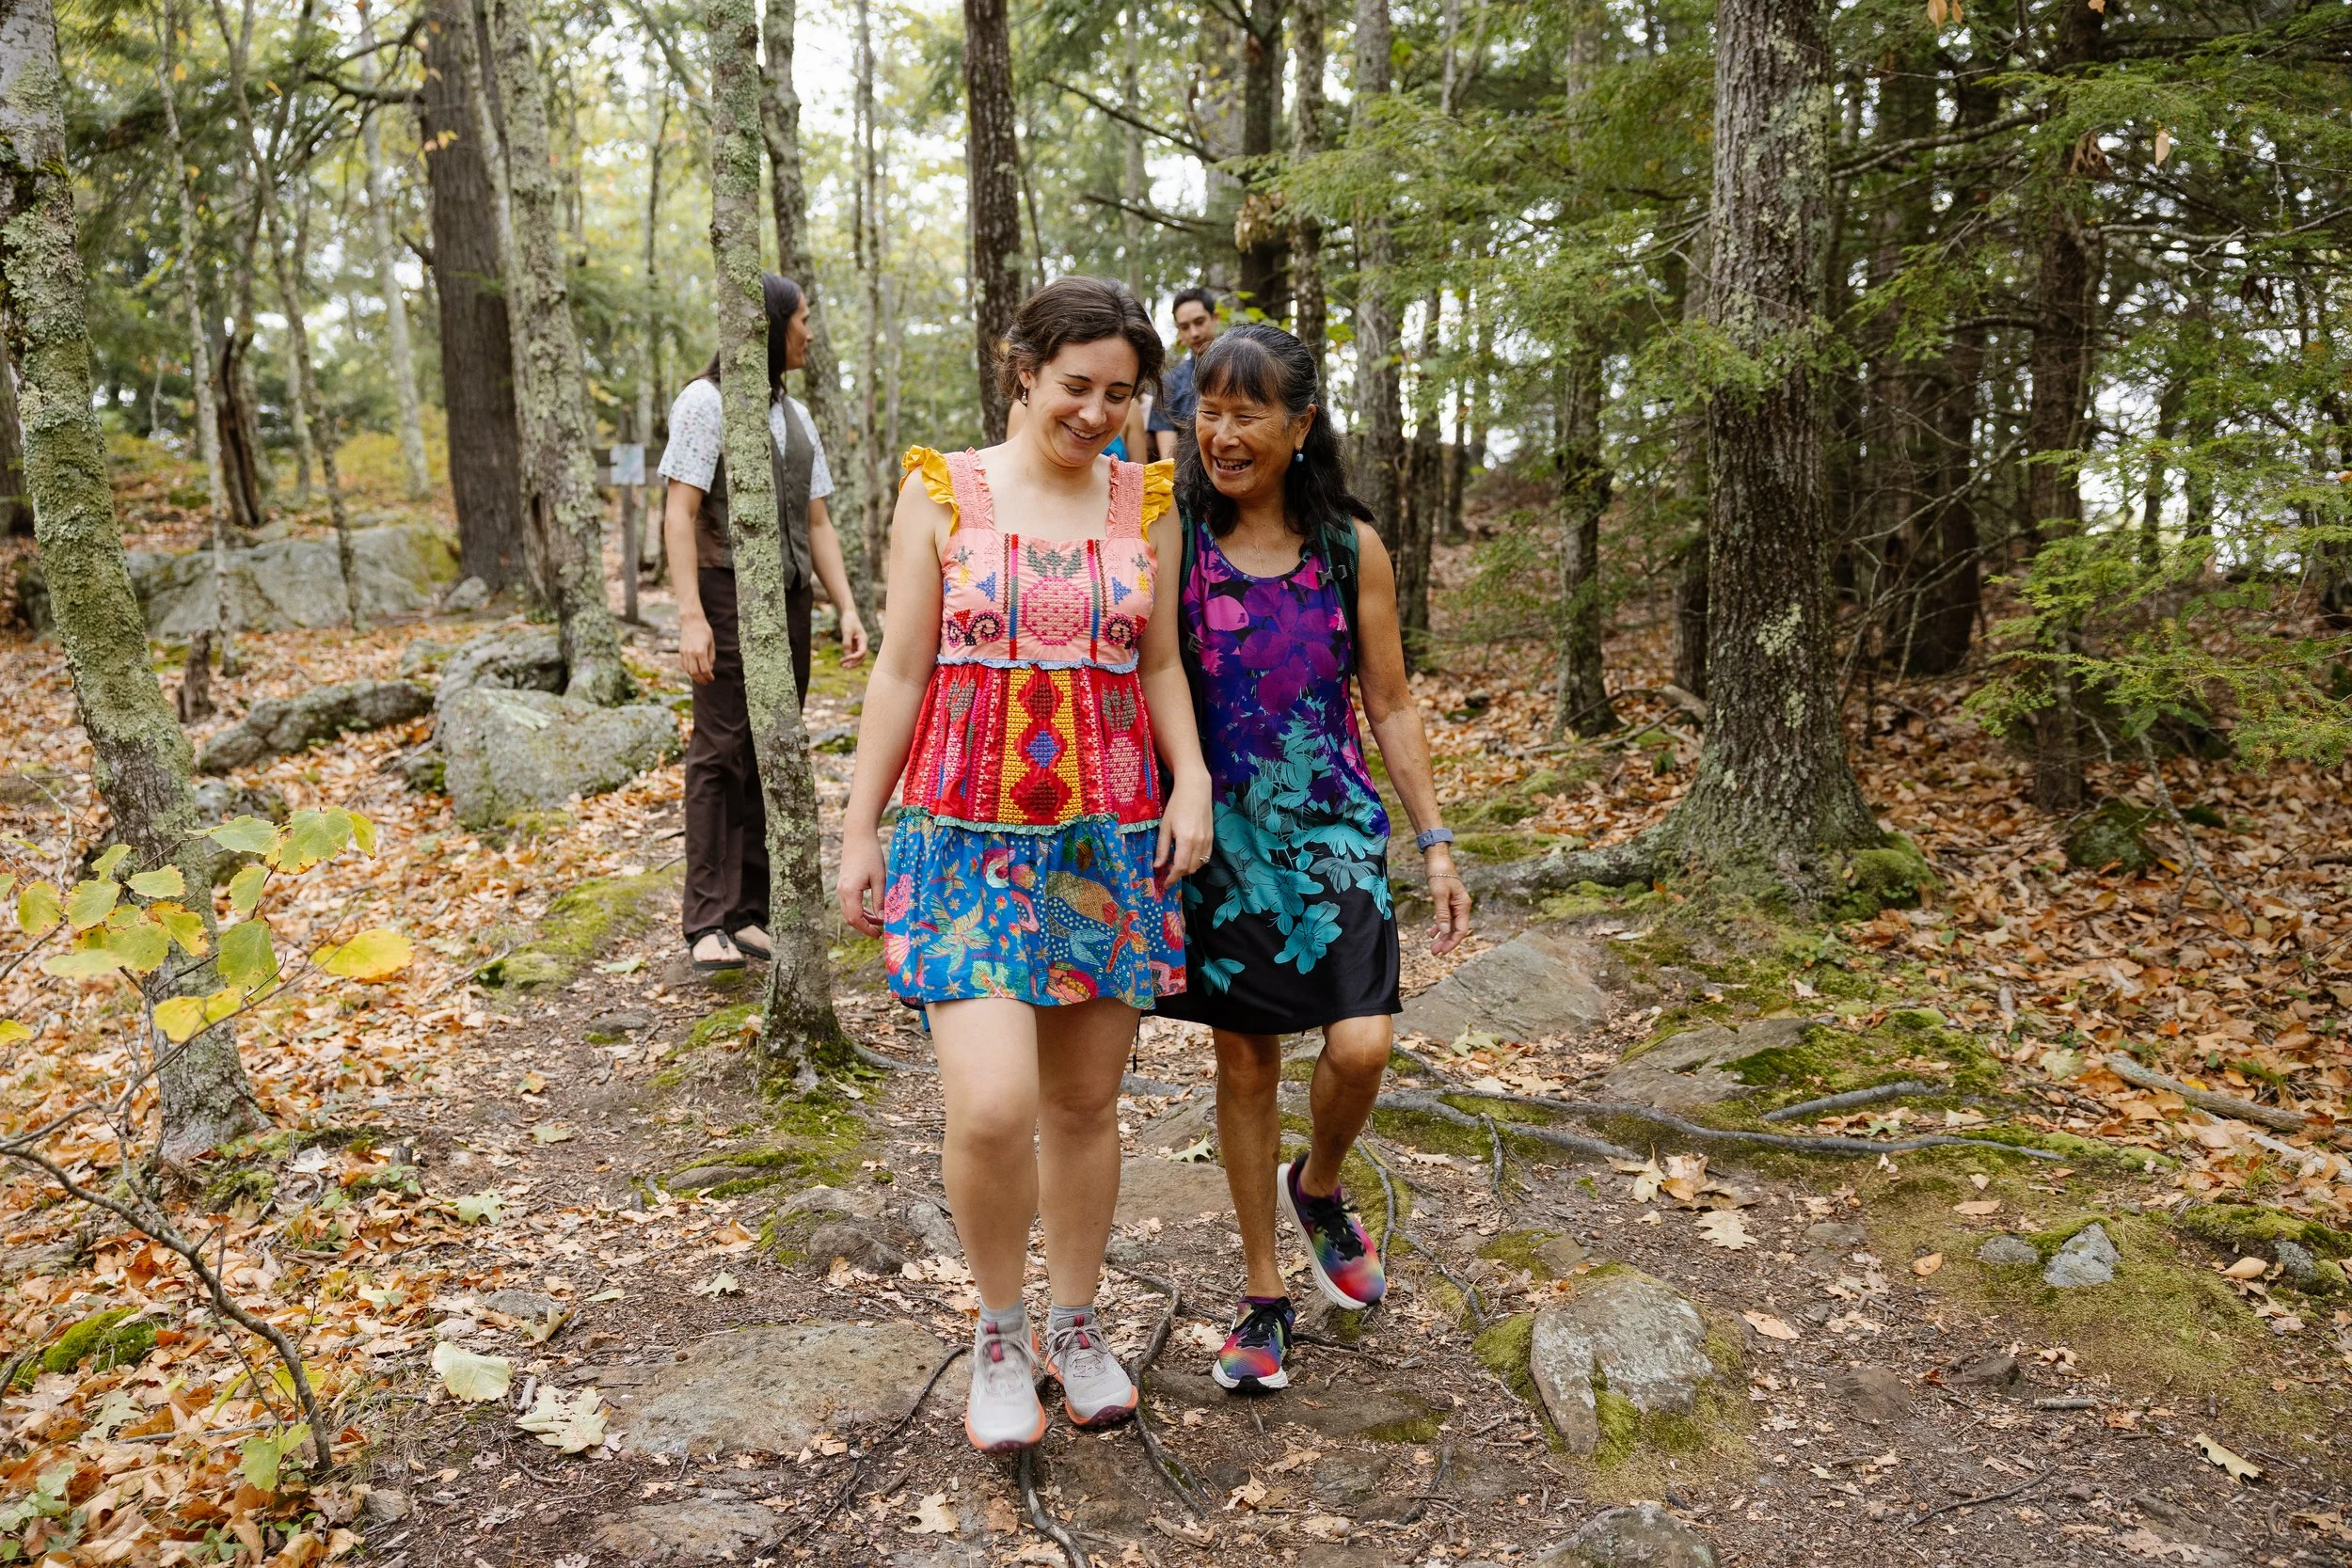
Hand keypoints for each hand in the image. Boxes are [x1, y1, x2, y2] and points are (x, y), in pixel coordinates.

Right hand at [679, 612, 715, 684]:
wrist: (692, 622)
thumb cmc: (705, 631)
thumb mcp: (712, 644)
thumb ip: (711, 658)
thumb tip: (710, 669)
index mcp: (700, 651)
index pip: (705, 669)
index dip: (709, 676)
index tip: (712, 679)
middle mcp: (691, 653)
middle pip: (695, 672)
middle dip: (701, 679)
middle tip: (706, 682)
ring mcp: (684, 653)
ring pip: (688, 670)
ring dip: (694, 676)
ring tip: (700, 678)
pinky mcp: (680, 651)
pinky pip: (684, 665)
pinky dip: (688, 670)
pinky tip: (694, 672)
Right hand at [836, 828, 886, 937]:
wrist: (858, 836)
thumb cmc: (871, 855)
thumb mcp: (880, 879)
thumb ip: (880, 899)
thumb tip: (884, 918)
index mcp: (850, 891)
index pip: (855, 918)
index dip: (866, 929)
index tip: (878, 935)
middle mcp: (842, 891)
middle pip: (850, 917)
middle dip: (864, 926)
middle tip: (880, 931)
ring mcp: (841, 888)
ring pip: (848, 911)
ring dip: (862, 918)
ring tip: (878, 921)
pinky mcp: (844, 884)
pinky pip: (849, 903)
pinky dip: (859, 910)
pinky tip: (872, 910)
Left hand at [838, 608, 869, 666]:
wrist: (847, 613)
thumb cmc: (848, 620)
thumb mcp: (846, 631)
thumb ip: (847, 643)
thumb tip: (846, 655)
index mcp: (864, 640)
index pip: (861, 653)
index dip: (854, 658)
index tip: (844, 659)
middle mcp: (863, 643)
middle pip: (862, 657)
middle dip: (854, 663)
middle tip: (845, 667)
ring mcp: (858, 643)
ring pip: (857, 656)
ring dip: (851, 662)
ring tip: (842, 666)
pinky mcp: (854, 643)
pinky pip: (853, 653)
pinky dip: (849, 658)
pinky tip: (843, 661)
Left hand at [1154, 772, 1213, 891]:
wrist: (1195, 790)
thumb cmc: (1177, 806)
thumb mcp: (1164, 826)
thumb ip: (1162, 848)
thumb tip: (1158, 866)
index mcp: (1186, 840)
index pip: (1180, 867)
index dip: (1172, 878)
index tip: (1165, 883)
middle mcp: (1199, 843)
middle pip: (1190, 868)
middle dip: (1178, 874)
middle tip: (1167, 870)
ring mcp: (1207, 841)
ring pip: (1198, 865)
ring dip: (1187, 868)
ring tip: (1176, 862)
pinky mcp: (1212, 838)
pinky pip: (1205, 857)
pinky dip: (1196, 862)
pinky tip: (1187, 856)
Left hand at [1424, 847, 1471, 955]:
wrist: (1437, 858)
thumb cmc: (1440, 874)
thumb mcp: (1439, 894)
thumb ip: (1442, 914)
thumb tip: (1444, 932)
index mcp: (1463, 906)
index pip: (1461, 930)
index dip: (1452, 942)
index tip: (1442, 952)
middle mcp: (1461, 907)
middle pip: (1456, 930)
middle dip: (1446, 942)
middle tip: (1434, 953)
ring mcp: (1455, 905)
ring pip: (1450, 926)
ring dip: (1442, 937)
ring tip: (1433, 947)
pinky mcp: (1448, 901)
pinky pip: (1445, 918)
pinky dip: (1439, 926)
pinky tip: (1432, 933)